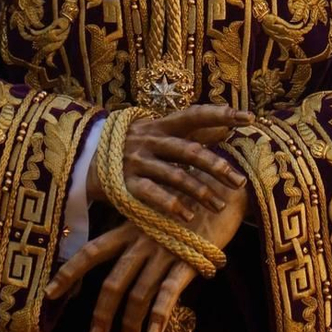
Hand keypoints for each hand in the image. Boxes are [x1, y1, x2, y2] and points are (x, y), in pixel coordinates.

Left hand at [48, 181, 248, 331]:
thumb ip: (137, 239)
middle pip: (112, 281)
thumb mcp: (153, 216)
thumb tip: (123, 266)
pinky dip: (160, 314)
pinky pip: (170, 290)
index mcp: (128, 229)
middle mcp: (141, 241)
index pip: (90, 252)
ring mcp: (164, 250)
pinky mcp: (189, 258)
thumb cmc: (187, 203)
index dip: (69, 273)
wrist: (223, 187)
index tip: (50, 293)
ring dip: (130, 322)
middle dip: (101, 313)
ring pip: (138, 292)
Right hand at [92, 102, 249, 223]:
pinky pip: (152, 195)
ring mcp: (136, 162)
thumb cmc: (131, 147)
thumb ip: (190, 133)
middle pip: (189, 151)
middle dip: (216, 166)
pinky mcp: (125, 183)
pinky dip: (171, 205)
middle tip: (239, 181)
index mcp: (161, 125)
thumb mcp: (158, 134)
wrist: (83, 159)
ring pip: (174, 175)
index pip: (194, 115)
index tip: (248, 118)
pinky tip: (188, 216)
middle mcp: (150, 140)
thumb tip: (226, 126)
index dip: (221, 114)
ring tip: (219, 205)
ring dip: (200, 191)